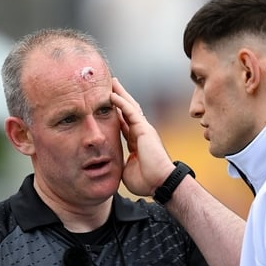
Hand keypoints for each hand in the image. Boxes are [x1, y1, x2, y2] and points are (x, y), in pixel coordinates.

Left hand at [111, 78, 174, 195]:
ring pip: (130, 106)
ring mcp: (143, 129)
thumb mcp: (126, 170)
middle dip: (120, 98)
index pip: (123, 125)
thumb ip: (120, 162)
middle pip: (128, 111)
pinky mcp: (144, 129)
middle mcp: (140, 133)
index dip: (115, 115)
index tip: (106, 107)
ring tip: (111, 83)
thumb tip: (109, 164)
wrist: (159, 182)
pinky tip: (112, 94)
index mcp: (136, 143)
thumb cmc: (146, 181)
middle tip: (110, 87)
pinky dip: (121, 102)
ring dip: (120, 94)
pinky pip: (131, 111)